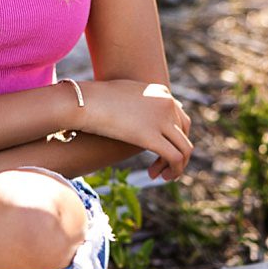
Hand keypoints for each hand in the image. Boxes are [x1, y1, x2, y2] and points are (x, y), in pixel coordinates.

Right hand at [76, 79, 193, 181]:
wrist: (83, 102)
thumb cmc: (94, 99)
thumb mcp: (121, 96)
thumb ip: (135, 103)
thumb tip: (136, 116)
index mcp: (162, 92)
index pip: (180, 118)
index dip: (173, 138)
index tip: (161, 149)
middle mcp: (167, 104)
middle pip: (185, 133)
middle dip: (177, 152)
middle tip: (162, 166)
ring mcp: (162, 119)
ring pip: (184, 149)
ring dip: (176, 165)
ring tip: (161, 175)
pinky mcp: (152, 136)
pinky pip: (174, 158)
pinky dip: (173, 170)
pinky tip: (157, 176)